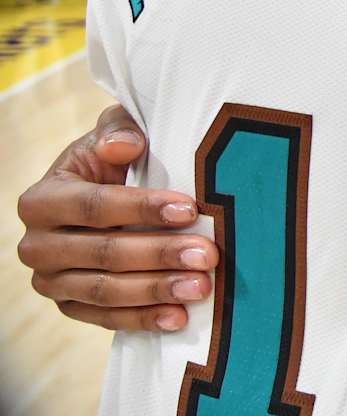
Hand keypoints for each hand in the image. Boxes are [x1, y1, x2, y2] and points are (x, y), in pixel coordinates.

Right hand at [16, 106, 217, 331]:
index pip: (93, 206)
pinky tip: (178, 318)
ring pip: (105, 290)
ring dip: (156, 290)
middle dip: (159, 254)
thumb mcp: (112, 135)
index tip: (189, 209)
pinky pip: (105, 318)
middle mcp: (37, 245)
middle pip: (103, 253)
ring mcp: (50, 281)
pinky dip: (143, 319)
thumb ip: (118, 130)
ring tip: (201, 287)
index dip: (141, 208)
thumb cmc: (110, 161)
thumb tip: (126, 144)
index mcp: (41, 200)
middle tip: (207, 255)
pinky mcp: (68, 306)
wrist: (98, 198)